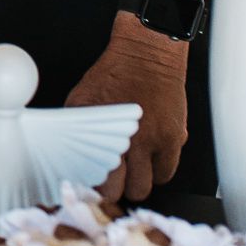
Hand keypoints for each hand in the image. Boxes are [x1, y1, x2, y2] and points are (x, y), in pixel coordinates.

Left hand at [65, 10, 189, 201]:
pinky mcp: (174, 138)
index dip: (95, 189)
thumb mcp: (81, 100)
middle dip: (118, 190)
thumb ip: (78, 131)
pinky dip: (158, 170)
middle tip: (115, 182)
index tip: (94, 187)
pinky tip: (149, 158)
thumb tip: (71, 158)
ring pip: (147, 186)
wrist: (146, 55)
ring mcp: (153, 140)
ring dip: (139, 181)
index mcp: (100, 131)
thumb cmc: (113, 74)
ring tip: (133, 169)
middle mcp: (127, 139)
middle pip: (123, 190)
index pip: (97, 180)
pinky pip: (167, 173)